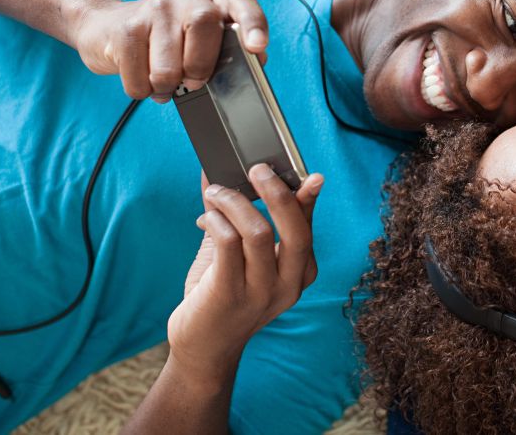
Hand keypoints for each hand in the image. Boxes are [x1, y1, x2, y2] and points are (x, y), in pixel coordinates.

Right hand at [70, 0, 268, 101]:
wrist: (108, 26)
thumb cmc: (167, 43)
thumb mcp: (202, 41)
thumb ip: (228, 51)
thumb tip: (251, 68)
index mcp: (215, 3)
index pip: (243, 5)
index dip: (253, 25)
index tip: (256, 47)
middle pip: (203, 27)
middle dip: (200, 67)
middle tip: (193, 82)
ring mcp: (155, 8)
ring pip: (168, 65)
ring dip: (166, 87)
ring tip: (164, 84)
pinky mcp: (126, 27)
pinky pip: (139, 77)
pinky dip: (142, 89)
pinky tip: (143, 79)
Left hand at [167, 165, 321, 380]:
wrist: (204, 347)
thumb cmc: (224, 294)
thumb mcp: (243, 257)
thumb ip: (240, 218)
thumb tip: (221, 173)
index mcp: (301, 273)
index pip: (308, 228)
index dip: (308, 200)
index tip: (311, 176)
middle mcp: (288, 284)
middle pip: (294, 230)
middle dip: (277, 193)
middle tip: (257, 169)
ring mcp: (260, 293)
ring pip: (259, 232)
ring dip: (235, 202)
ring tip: (216, 191)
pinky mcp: (229, 296)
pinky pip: (228, 245)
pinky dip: (218, 221)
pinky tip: (207, 216)